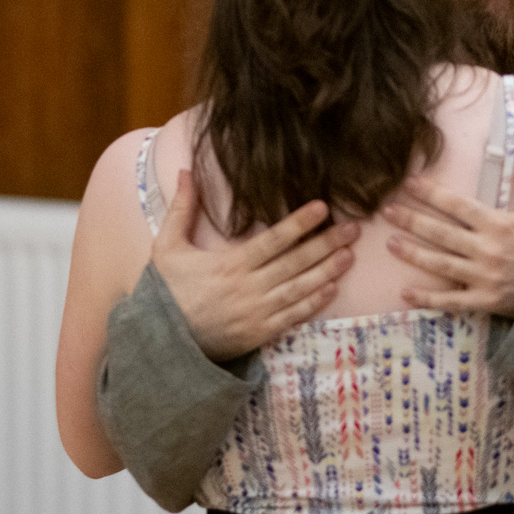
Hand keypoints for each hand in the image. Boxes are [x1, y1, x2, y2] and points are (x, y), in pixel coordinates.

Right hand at [150, 170, 358, 360]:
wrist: (160, 341)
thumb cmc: (165, 291)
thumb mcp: (167, 246)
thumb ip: (181, 209)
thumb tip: (184, 171)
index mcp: (231, 264)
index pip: (274, 240)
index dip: (300, 223)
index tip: (322, 208)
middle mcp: (249, 288)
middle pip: (296, 262)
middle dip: (326, 244)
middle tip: (352, 229)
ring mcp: (257, 313)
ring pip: (300, 289)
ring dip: (328, 271)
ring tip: (349, 255)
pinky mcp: (259, 334)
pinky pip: (293, 316)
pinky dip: (314, 302)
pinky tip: (331, 289)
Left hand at [383, 132, 513, 315]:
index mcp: (500, 224)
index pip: (457, 205)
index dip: (431, 194)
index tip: (409, 184)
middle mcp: (487, 250)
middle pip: (441, 233)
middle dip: (411, 220)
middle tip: (386, 211)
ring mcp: (485, 278)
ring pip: (440, 264)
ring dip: (412, 253)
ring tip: (389, 243)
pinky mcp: (486, 302)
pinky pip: (452, 301)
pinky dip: (428, 298)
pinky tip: (405, 292)